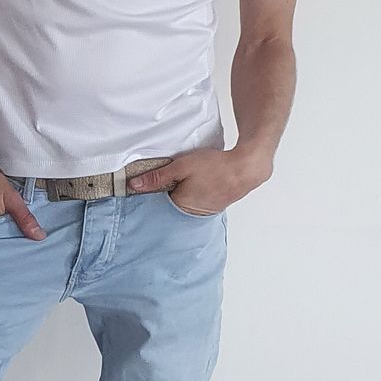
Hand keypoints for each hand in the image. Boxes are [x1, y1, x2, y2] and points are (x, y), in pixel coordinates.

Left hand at [126, 145, 272, 213]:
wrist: (246, 167)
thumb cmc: (215, 167)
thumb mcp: (180, 166)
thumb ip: (157, 177)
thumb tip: (134, 185)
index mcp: (181, 207)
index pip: (158, 203)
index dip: (153, 191)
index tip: (151, 182)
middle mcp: (193, 214)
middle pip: (172, 204)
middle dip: (169, 192)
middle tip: (173, 177)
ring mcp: (206, 211)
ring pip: (186, 202)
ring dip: (184, 192)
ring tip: (188, 178)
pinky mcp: (216, 205)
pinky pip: (200, 201)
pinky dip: (197, 192)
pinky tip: (200, 181)